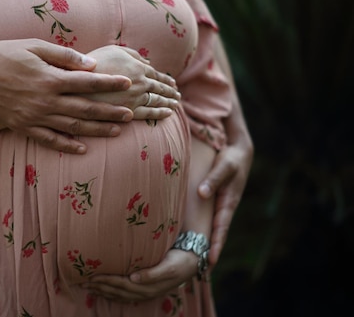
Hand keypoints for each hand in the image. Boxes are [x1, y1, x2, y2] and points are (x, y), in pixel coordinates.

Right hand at [0, 39, 134, 153]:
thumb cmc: (4, 54)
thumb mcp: (34, 46)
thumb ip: (64, 56)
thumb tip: (91, 64)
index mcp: (50, 78)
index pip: (88, 82)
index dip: (110, 83)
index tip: (128, 83)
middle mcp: (45, 101)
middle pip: (85, 109)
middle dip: (110, 112)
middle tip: (130, 114)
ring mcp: (34, 117)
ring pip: (72, 127)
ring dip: (96, 130)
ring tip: (116, 131)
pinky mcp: (23, 126)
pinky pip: (49, 140)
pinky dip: (67, 145)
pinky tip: (82, 149)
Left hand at [83, 249, 196, 301]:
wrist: (193, 261)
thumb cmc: (180, 261)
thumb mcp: (169, 267)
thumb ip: (152, 274)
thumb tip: (134, 278)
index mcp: (148, 286)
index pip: (121, 284)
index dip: (105, 281)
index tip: (91, 277)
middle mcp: (144, 291)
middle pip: (117, 291)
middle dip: (99, 287)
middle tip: (82, 282)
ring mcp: (145, 290)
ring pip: (119, 293)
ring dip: (103, 290)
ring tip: (88, 286)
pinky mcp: (146, 286)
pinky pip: (125, 292)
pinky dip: (113, 291)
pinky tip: (104, 289)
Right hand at [84, 45, 180, 119]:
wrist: (76, 82)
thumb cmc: (94, 62)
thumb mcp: (113, 49)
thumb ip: (132, 54)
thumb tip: (149, 62)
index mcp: (137, 68)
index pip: (157, 75)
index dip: (166, 79)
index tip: (173, 83)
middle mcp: (140, 85)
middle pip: (159, 89)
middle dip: (170, 92)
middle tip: (178, 95)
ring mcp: (134, 100)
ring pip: (156, 103)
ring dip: (168, 104)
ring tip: (175, 106)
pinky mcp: (127, 113)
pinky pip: (147, 115)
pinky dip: (159, 115)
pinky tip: (167, 115)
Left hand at [198, 129, 253, 264]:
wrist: (238, 153)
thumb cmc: (231, 159)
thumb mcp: (224, 166)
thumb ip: (214, 178)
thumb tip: (203, 193)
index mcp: (228, 203)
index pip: (221, 229)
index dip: (216, 245)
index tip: (211, 260)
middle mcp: (224, 209)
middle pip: (216, 235)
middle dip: (209, 253)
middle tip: (200, 273)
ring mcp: (218, 207)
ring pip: (210, 229)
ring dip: (203, 245)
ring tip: (193, 264)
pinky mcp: (213, 203)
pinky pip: (206, 221)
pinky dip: (199, 232)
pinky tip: (188, 240)